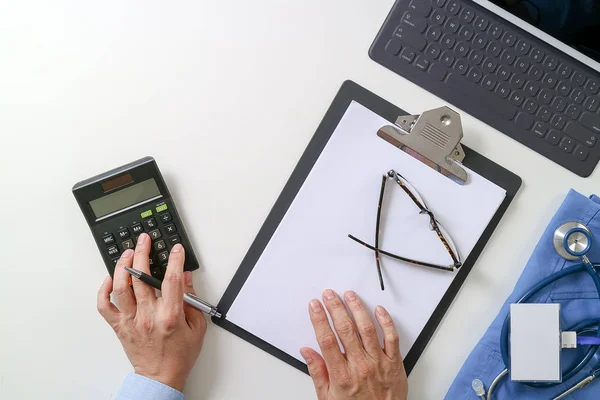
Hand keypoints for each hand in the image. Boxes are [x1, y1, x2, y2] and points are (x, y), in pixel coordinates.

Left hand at [97, 233, 206, 391]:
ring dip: (122, 266)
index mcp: (170, 315)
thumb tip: (186, 278)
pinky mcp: (120, 326)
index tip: (176, 249)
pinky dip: (103, 291)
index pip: (171, 280)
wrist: (160, 377)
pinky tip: (109, 279)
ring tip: (127, 253)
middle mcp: (148, 315)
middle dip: (143, 253)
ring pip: (121, 287)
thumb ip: (191, 300)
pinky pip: (105, 306)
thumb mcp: (197, 327)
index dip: (174, 260)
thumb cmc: (179, 355)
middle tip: (144, 241)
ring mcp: (131, 320)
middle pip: (142, 277)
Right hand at [300, 290, 407, 399]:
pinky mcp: (394, 362)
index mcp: (342, 375)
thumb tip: (307, 352)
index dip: (319, 319)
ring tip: (350, 295)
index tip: (314, 306)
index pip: (327, 340)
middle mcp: (360, 366)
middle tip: (329, 295)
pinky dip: (385, 321)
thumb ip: (317, 372)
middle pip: (345, 329)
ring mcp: (378, 362)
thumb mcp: (328, 397)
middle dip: (335, 308)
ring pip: (367, 328)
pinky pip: (391, 337)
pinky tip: (378, 310)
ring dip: (357, 308)